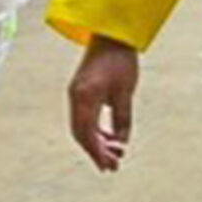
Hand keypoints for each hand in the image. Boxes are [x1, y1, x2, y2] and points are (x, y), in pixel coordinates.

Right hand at [67, 36, 139, 171]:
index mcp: (85, 97)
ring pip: (82, 128)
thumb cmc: (120, 60)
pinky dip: (96, 131)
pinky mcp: (81, 92)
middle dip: (96, 152)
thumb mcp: (126, 92)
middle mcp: (76, 97)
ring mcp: (76, 94)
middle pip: (81, 134)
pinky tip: (110, 138)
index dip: (97, 152)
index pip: (87, 133)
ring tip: (115, 155)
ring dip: (96, 143)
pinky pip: (84, 118)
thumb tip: (122, 143)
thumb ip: (123, 119)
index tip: (109, 166)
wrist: (111, 34)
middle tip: (113, 167)